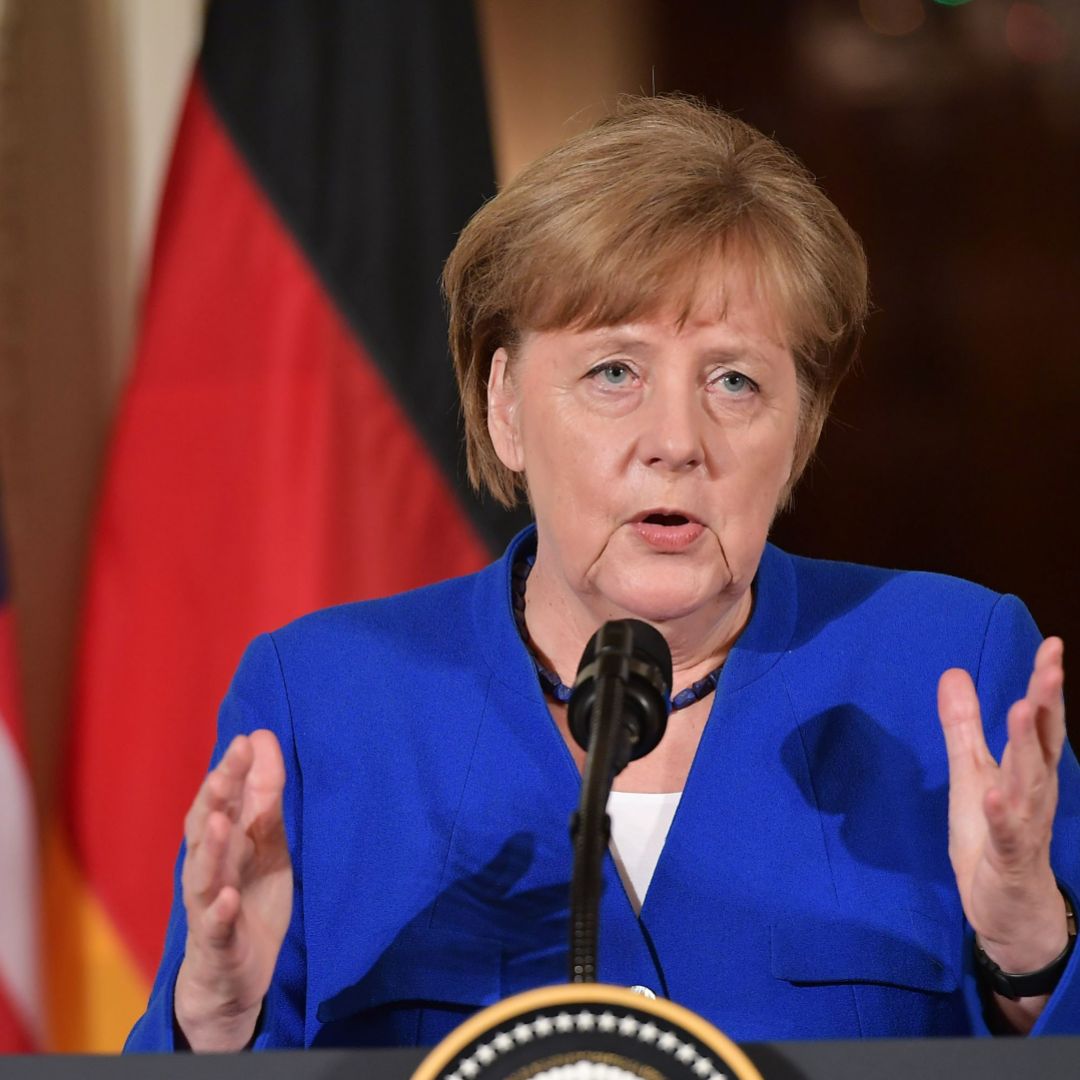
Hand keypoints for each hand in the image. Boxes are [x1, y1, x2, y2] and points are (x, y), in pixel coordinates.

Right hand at [174, 731, 292, 1050]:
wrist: (235, 974)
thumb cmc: (249, 897)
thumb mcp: (267, 844)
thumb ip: (264, 798)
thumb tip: (262, 738)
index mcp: (223, 841)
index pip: (224, 799)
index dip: (234, 770)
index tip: (248, 739)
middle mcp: (208, 868)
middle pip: (206, 827)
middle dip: (215, 797)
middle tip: (227, 766)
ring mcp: (208, 906)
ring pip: (203, 874)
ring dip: (211, 847)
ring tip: (221, 821)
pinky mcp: (217, 943)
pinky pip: (215, 926)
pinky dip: (219, 911)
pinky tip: (227, 898)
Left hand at [939, 637, 1068, 1027]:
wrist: (1008, 909)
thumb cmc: (994, 834)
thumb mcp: (972, 772)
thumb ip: (963, 725)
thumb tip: (954, 672)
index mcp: (1027, 769)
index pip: (1039, 720)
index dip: (1045, 684)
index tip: (1052, 644)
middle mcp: (1033, 792)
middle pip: (1041, 742)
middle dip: (1047, 702)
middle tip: (1052, 662)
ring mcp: (1023, 825)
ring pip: (1028, 782)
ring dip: (1026, 746)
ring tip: (1023, 708)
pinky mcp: (1007, 859)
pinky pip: (1005, 835)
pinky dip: (1001, 815)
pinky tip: (994, 796)